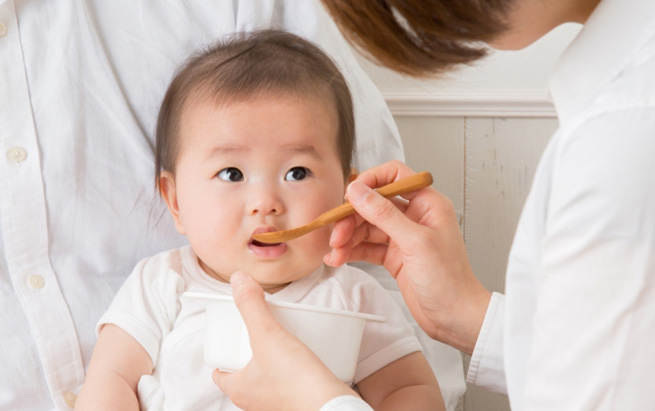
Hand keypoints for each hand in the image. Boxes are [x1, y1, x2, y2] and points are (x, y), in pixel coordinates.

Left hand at [212, 272, 357, 410]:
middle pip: (244, 369)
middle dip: (250, 348)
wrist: (332, 407)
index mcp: (239, 389)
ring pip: (267, 375)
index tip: (232, 332)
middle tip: (260, 328)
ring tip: (283, 335)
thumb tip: (237, 280)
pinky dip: (293, 366)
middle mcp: (255, 400)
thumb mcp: (267, 335)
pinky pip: (289, 380)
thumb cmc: (296, 382)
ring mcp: (277, 402)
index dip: (223, 351)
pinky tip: (304, 352)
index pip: (220, 371)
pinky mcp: (298, 401)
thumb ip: (251, 307)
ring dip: (273, 356)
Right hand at [325, 161, 490, 353]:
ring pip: (367, 226)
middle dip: (352, 217)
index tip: (350, 195)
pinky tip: (339, 257)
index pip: (395, 176)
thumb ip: (384, 214)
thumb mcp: (415, 243)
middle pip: (374, 203)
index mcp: (428, 204)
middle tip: (337, 233)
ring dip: (348, 236)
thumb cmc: (449, 281)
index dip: (370, 181)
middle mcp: (414, 216)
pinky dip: (351, 250)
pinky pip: (366, 246)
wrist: (455, 318)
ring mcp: (403, 237)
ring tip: (335, 251)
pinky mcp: (394, 256)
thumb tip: (359, 192)